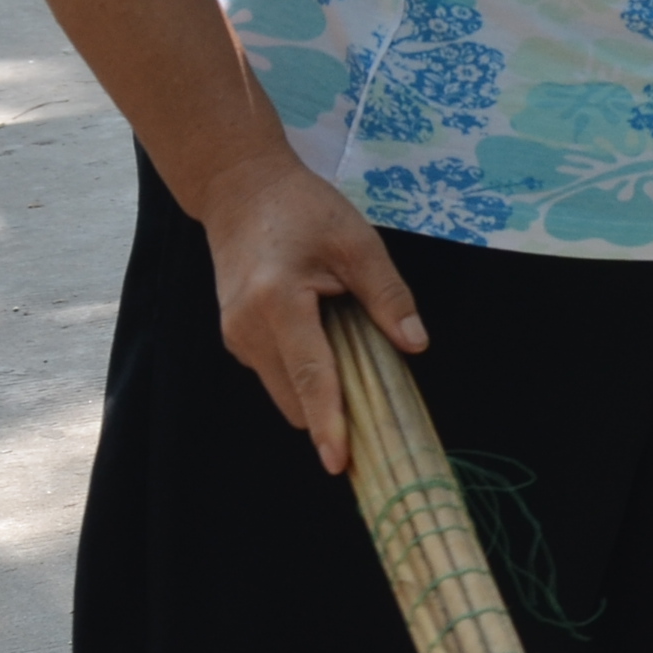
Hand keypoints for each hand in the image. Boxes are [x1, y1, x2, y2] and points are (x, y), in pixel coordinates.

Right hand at [193, 153, 428, 474]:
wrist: (240, 191)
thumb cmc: (302, 209)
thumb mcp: (357, 242)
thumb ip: (387, 295)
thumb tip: (416, 344)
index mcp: (278, 302)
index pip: (311, 375)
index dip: (330, 421)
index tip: (341, 461)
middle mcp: (248, 329)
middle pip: (296, 395)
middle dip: (333, 414)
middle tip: (379, 416)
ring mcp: (237, 337)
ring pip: (284, 391)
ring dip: (320, 394)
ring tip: (358, 366)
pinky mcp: (237, 338)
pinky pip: (277, 373)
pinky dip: (305, 376)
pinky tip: (332, 348)